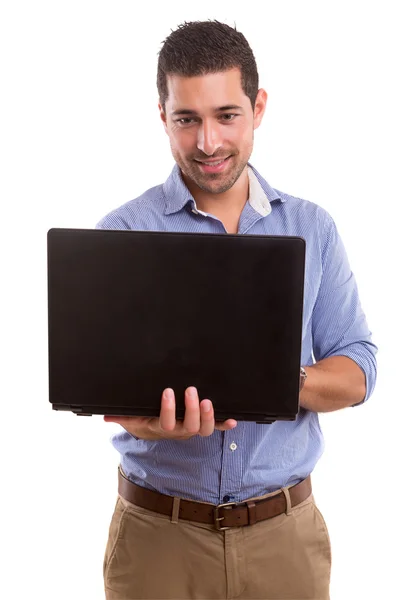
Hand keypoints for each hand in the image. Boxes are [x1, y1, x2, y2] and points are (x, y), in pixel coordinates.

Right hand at [104, 386, 236, 439]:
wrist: (154, 431)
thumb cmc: (143, 421)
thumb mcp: (131, 419)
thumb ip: (121, 416)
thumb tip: (106, 415)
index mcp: (161, 427)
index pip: (165, 423)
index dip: (168, 409)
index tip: (167, 391)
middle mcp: (178, 431)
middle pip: (189, 427)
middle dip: (191, 409)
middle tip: (191, 390)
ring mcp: (191, 429)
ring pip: (203, 430)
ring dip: (209, 416)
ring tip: (208, 401)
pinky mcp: (201, 426)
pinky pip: (215, 428)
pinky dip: (224, 424)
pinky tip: (233, 420)